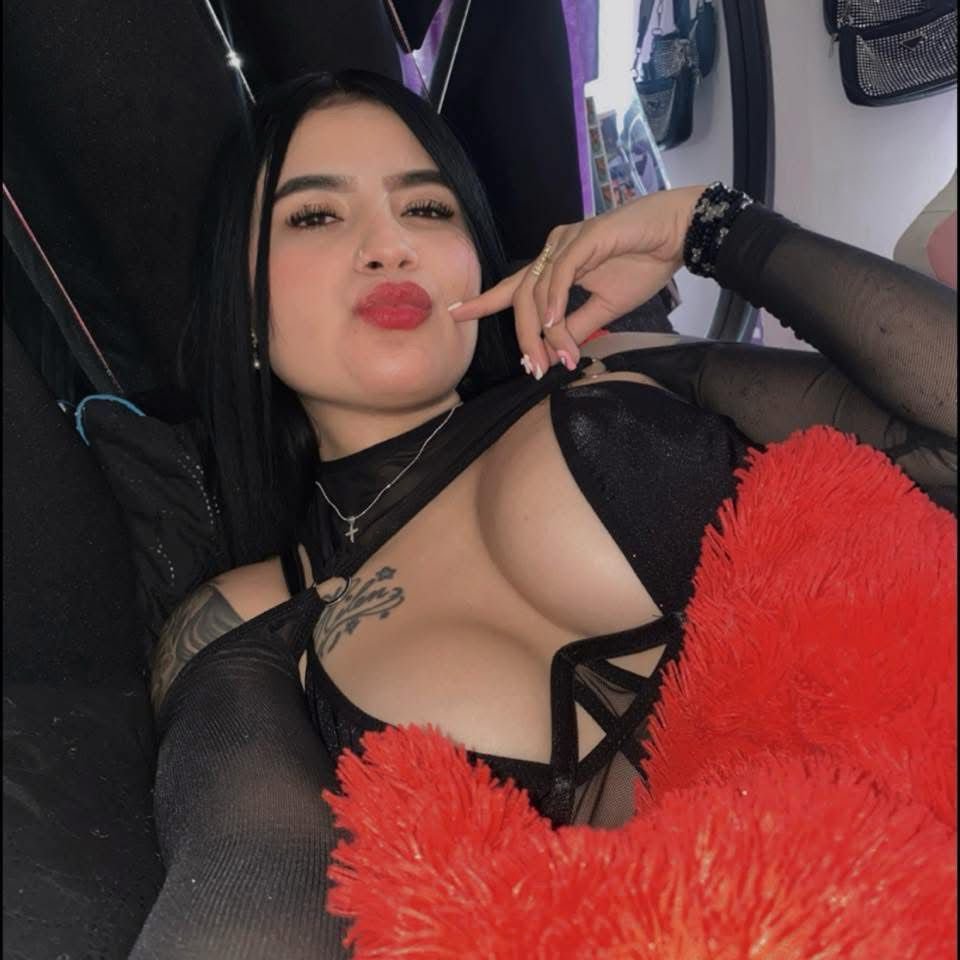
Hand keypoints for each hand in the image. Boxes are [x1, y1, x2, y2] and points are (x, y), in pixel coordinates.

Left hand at [449, 185, 705, 376]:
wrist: (678, 235)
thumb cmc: (643, 264)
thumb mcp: (605, 308)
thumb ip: (575, 327)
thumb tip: (555, 354)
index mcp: (555, 266)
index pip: (512, 288)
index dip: (483, 301)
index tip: (455, 314)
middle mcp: (554, 250)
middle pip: (521, 296)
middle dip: (523, 336)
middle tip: (531, 368)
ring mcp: (567, 241)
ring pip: (538, 288)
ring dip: (542, 328)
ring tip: (549, 358)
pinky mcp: (586, 237)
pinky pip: (561, 272)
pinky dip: (555, 300)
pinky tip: (553, 323)